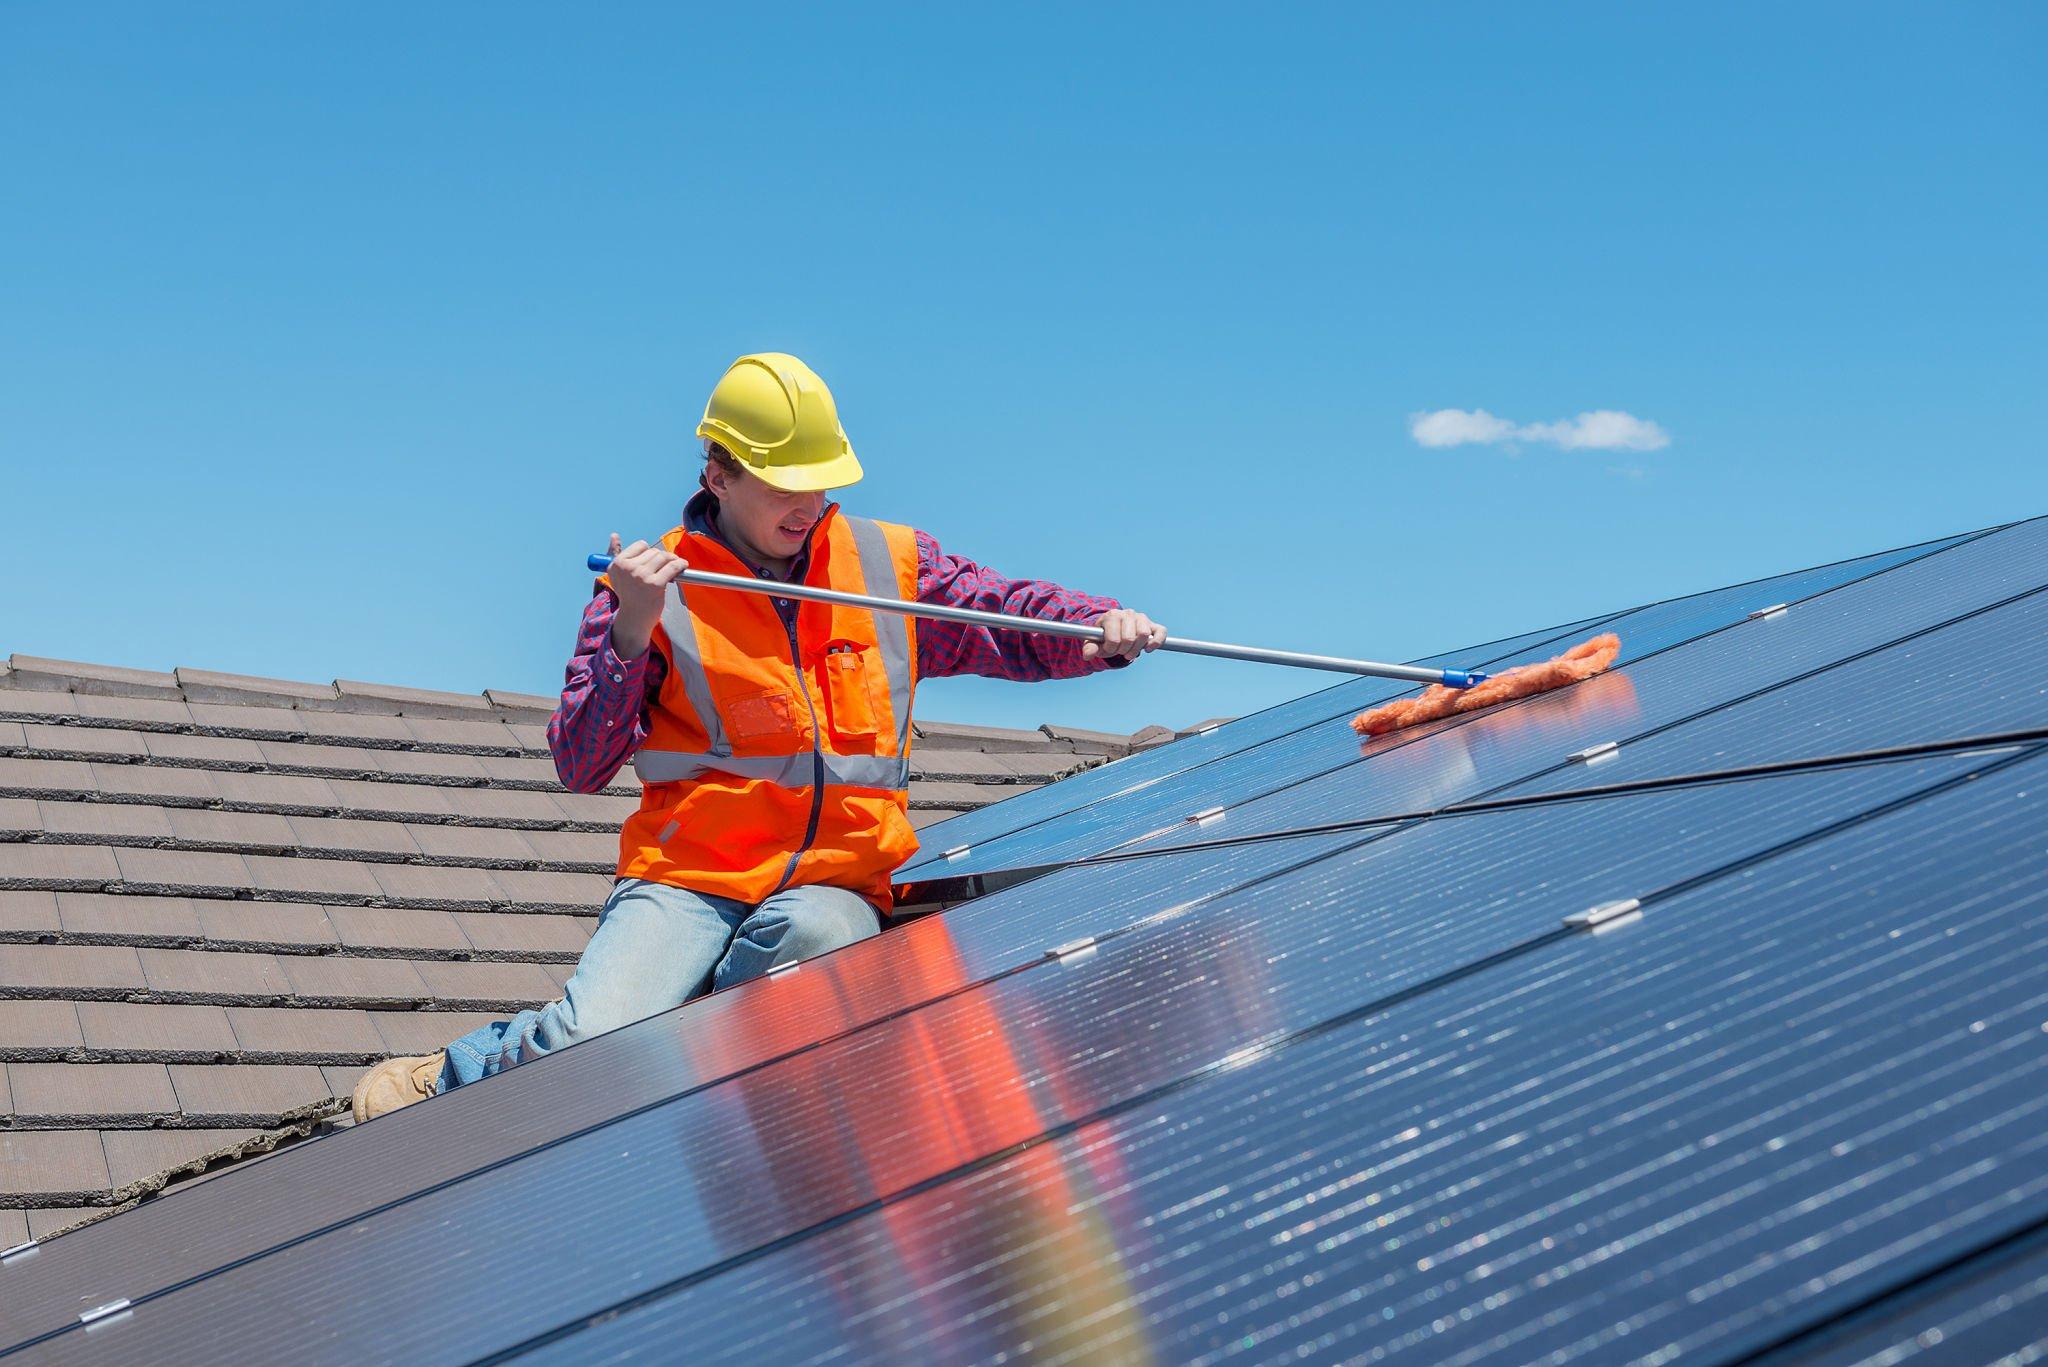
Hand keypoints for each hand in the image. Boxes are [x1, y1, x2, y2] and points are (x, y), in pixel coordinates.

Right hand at [605, 532, 687, 659]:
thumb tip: (614, 535)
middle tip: (666, 567)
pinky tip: (683, 566)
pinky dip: (681, 564)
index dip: (650, 553)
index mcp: (618, 564)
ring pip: (663, 557)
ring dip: (673, 560)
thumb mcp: (617, 574)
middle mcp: (628, 568)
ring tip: (675, 566)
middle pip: (654, 552)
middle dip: (662, 558)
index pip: (641, 545)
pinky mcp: (655, 584)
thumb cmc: (628, 595)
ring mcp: (641, 576)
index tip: (653, 562)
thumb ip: (615, 553)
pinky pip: (672, 567)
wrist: (634, 618)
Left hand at [1084, 608, 1166, 662]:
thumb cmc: (1104, 636)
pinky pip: (1161, 632)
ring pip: (1143, 635)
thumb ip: (1090, 648)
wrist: (1115, 630)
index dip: (1110, 650)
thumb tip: (1088, 655)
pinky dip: (1156, 642)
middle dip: (1123, 651)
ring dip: (1136, 649)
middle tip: (1119, 652)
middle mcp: (1127, 613)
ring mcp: (1141, 618)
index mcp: (1112, 615)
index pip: (1114, 639)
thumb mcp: (1094, 642)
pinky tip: (1147, 649)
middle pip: (1129, 638)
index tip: (1108, 649)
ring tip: (1130, 652)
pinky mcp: (1153, 625)